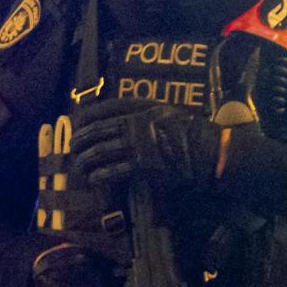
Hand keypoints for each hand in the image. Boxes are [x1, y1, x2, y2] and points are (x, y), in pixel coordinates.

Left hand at [70, 98, 222, 190]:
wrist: (213, 152)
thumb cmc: (193, 133)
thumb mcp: (169, 113)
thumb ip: (147, 112)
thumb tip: (126, 117)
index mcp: (145, 108)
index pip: (107, 107)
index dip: (89, 115)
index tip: (77, 120)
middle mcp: (139, 124)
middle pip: (99, 130)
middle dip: (81, 139)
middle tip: (72, 147)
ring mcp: (141, 144)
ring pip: (102, 150)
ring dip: (86, 159)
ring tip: (79, 165)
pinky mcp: (145, 166)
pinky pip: (114, 170)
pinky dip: (100, 175)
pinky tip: (93, 179)